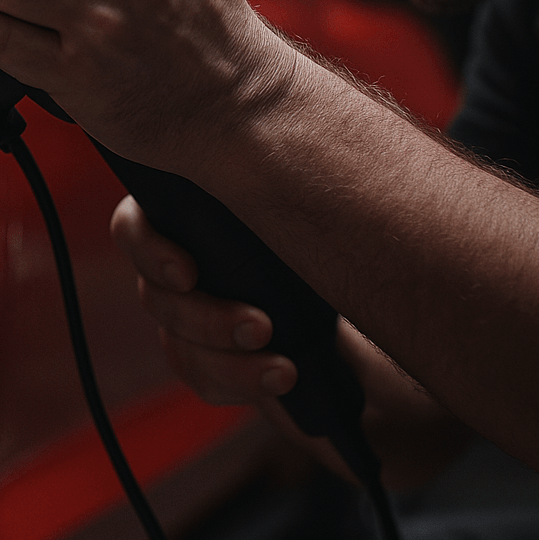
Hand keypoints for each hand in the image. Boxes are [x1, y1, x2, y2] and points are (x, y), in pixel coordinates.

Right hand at [115, 193, 472, 483]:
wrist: (403, 323)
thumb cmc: (363, 254)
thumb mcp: (322, 216)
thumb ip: (286, 196)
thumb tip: (264, 156)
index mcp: (198, 213)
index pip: (135, 225)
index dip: (148, 248)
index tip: (188, 272)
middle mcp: (188, 262)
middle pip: (153, 294)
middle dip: (202, 317)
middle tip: (259, 327)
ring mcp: (199, 317)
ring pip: (174, 342)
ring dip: (223, 358)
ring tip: (283, 365)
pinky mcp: (219, 362)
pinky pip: (201, 378)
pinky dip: (237, 383)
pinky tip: (282, 378)